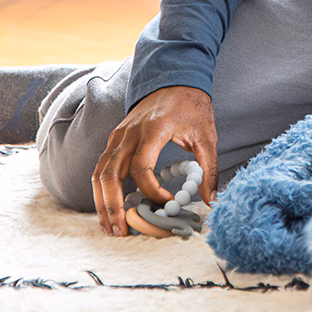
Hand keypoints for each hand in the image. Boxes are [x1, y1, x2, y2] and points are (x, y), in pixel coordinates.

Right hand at [91, 85, 218, 236]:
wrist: (175, 79)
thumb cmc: (192, 107)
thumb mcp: (206, 135)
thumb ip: (209, 168)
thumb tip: (211, 200)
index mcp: (154, 129)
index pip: (142, 167)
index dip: (152, 191)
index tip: (167, 203)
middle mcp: (129, 133)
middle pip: (110, 174)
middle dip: (113, 206)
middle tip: (122, 231)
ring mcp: (118, 136)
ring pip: (100, 174)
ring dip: (102, 203)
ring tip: (111, 228)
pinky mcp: (114, 140)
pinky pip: (101, 168)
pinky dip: (101, 191)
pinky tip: (108, 210)